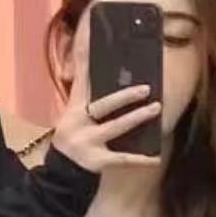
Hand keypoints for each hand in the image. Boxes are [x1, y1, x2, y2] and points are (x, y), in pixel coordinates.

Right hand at [51, 36, 161, 172]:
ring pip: (115, 128)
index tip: (92, 41)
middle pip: (102, 106)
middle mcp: (77, 123)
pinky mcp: (97, 162)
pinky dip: (140, 159)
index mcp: (73, 110)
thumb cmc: (72, 140)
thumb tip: (100, 77)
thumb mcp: (72, 119)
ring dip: (136, 118)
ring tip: (156, 109)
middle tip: (146, 88)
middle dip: (124, 97)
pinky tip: (155, 157)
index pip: (81, 82)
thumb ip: (85, 100)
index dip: (86, 61)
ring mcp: (87, 143)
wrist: (58, 175)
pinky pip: (122, 159)